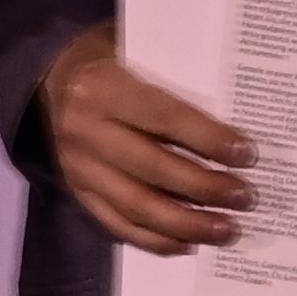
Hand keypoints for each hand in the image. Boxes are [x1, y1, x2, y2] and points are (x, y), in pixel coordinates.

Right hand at [41, 25, 256, 254]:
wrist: (50, 76)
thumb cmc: (110, 59)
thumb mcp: (137, 51)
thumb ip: (174, 79)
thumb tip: (234, 116)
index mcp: (104, 89)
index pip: (165, 118)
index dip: (208, 139)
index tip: (247, 154)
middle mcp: (87, 131)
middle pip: (154, 169)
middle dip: (206, 188)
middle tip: (246, 197)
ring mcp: (79, 168)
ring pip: (138, 206)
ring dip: (188, 224)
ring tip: (227, 230)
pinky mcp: (76, 193)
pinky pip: (118, 225)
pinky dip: (156, 240)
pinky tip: (190, 243)